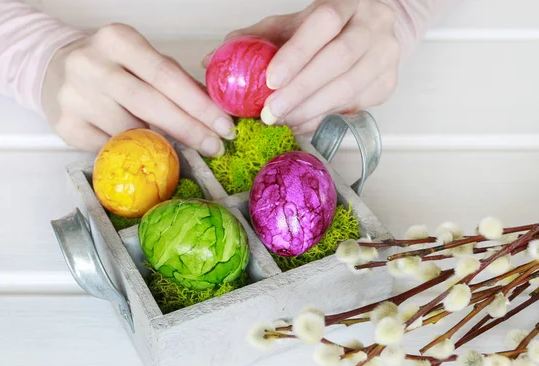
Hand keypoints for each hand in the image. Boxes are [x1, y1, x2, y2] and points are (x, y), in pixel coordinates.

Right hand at [42, 23, 234, 154]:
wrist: (52, 68)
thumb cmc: (108, 65)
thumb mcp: (140, 59)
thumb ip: (175, 79)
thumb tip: (214, 109)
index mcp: (117, 40)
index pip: (166, 75)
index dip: (199, 104)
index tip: (223, 125)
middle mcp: (92, 65)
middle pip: (151, 104)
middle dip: (189, 129)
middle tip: (213, 146)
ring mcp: (74, 97)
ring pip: (131, 131)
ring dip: (158, 143)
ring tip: (171, 144)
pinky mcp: (66, 126)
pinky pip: (111, 148)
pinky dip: (130, 151)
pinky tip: (138, 148)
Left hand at [205, 0, 400, 134]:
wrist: (374, 31)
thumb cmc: (326, 29)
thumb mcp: (292, 25)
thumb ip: (255, 39)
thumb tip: (210, 61)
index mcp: (346, 4)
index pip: (324, 24)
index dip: (298, 53)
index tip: (271, 80)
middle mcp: (373, 26)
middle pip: (339, 60)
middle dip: (300, 91)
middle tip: (270, 113)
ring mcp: (385, 57)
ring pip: (349, 89)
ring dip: (309, 110)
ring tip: (281, 121)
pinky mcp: (387, 85)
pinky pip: (352, 108)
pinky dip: (321, 118)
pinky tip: (300, 123)